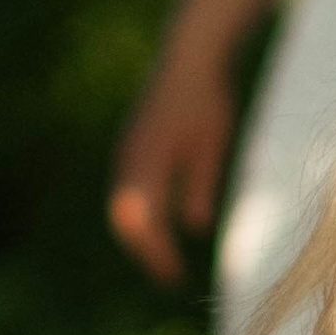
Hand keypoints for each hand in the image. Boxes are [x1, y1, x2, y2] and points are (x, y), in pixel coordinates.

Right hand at [108, 58, 234, 277]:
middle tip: (169, 275)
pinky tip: (163, 222)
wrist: (187, 56)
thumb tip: (194, 228)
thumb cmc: (206, 100)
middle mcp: (127, 162)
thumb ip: (199, 186)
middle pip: (126, 222)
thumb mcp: (210, 146)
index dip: (157, 255)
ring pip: (124, 208)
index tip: (174, 278)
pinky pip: (129, 191)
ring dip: (142, 234)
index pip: (143, 225)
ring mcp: (125, 153)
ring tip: (165, 256)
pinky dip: (142, 214)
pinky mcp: (131, 147)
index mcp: (145, 164)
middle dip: (146, 251)